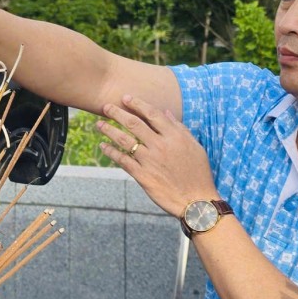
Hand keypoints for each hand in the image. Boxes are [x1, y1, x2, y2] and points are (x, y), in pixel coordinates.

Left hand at [98, 94, 219, 218]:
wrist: (195, 201)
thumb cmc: (198, 173)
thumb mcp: (195, 147)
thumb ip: (180, 128)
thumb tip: (166, 112)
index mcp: (174, 136)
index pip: (152, 114)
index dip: (137, 104)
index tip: (126, 98)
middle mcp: (160, 145)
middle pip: (134, 123)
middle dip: (117, 113)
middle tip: (105, 107)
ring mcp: (150, 160)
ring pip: (124, 140)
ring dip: (109, 130)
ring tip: (99, 124)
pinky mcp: (142, 176)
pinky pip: (123, 160)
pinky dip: (111, 152)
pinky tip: (103, 146)